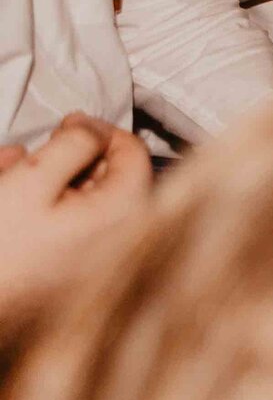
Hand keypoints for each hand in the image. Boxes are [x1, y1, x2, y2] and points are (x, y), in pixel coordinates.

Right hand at [0, 115, 151, 321]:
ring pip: (81, 202)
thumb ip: (72, 145)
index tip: (70, 125)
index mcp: (126, 213)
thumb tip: (93, 129)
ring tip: (11, 177)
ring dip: (47, 183)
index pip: (133, 152)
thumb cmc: (2, 254)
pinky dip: (41, 211)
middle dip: (67, 160)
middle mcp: (124, 238)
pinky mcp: (75, 273)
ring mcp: (101, 259)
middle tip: (35, 155)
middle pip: (108, 177)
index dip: (99, 130)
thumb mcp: (33, 181)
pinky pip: (66, 229)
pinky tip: (11, 204)